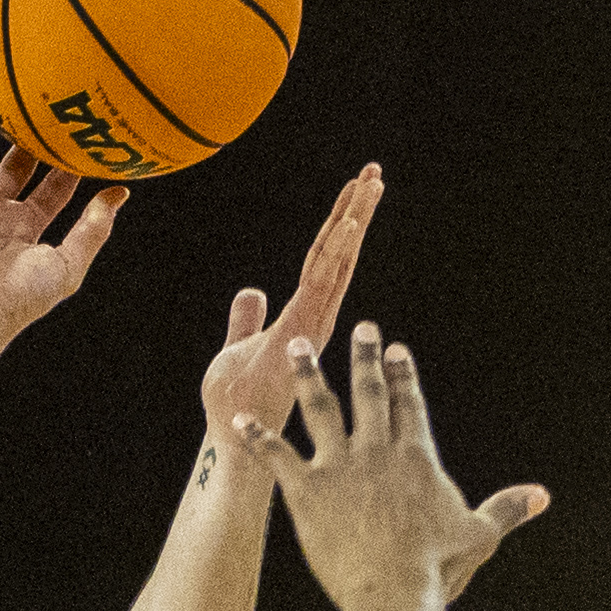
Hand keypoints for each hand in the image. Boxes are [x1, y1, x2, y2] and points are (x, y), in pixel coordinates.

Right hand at [0, 102, 128, 344]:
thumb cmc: (22, 298)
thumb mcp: (68, 264)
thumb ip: (94, 229)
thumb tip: (119, 192)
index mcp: (27, 228)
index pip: (52, 187)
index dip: (68, 165)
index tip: (85, 139)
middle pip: (14, 164)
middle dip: (28, 137)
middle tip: (44, 106)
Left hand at [199, 164, 383, 442]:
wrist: (236, 439)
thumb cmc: (237, 402)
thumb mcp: (237, 346)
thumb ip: (245, 319)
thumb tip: (249, 290)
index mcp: (302, 314)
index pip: (323, 259)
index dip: (338, 224)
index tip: (354, 190)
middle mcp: (315, 316)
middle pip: (338, 253)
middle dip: (356, 211)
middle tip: (374, 172)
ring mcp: (312, 323)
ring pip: (338, 260)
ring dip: (355, 219)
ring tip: (372, 181)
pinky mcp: (304, 331)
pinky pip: (323, 282)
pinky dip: (339, 251)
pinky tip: (350, 222)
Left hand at [235, 323, 548, 607]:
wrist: (392, 590)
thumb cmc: (437, 568)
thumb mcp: (478, 535)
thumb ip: (507, 509)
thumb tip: (542, 496)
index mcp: (416, 456)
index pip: (410, 404)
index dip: (403, 375)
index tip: (396, 350)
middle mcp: (377, 450)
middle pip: (369, 393)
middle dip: (364, 358)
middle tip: (360, 328)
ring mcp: (339, 466)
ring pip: (320, 409)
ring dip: (307, 375)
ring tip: (296, 346)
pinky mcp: (305, 489)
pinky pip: (276, 455)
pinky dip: (258, 436)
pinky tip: (239, 419)